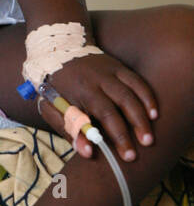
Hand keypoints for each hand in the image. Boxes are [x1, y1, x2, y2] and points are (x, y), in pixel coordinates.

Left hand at [36, 53, 158, 162]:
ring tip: (149, 139)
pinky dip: (148, 97)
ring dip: (143, 116)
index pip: (102, 113)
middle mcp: (98, 78)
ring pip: (133, 92)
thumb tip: (88, 152)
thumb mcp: (51, 106)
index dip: (114, 135)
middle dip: (132, 129)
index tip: (123, 156)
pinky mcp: (119, 67)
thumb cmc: (55, 85)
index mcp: (81, 88)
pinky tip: (154, 114)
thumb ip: (68, 129)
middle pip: (121, 102)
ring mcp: (110, 71)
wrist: (58, 50)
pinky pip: (138, 81)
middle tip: (138, 152)